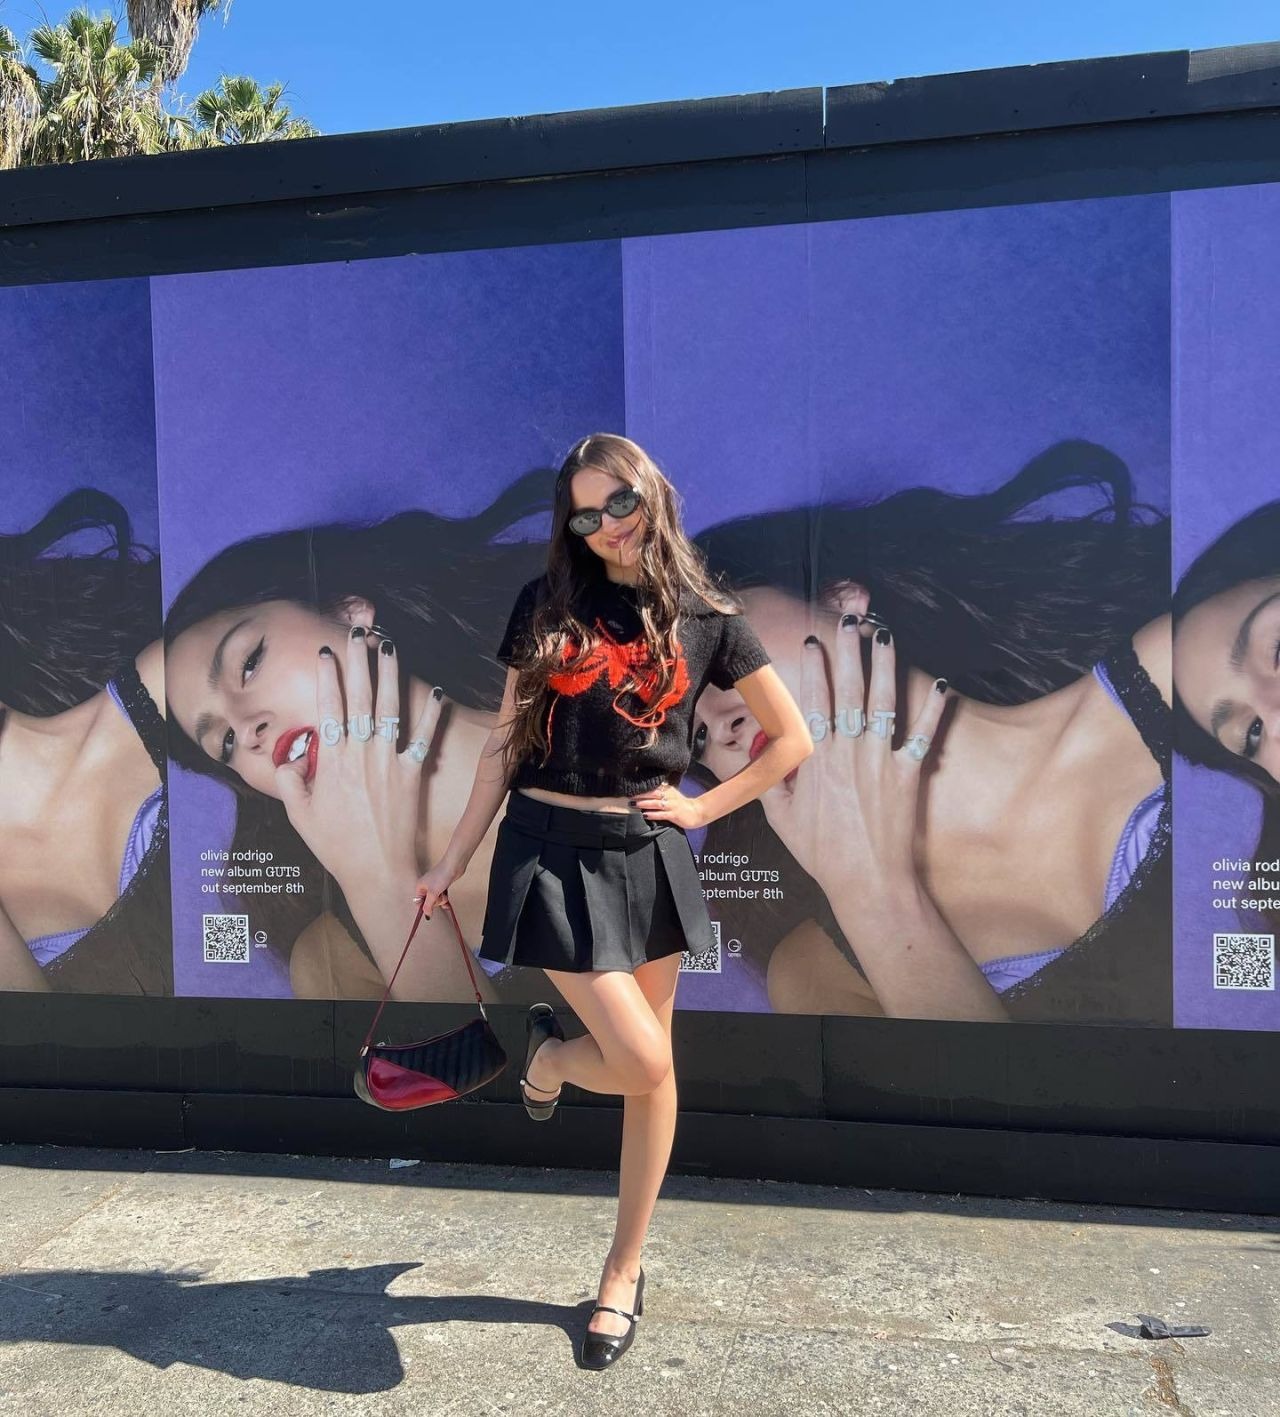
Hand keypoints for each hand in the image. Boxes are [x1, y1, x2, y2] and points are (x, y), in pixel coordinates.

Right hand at [275, 627, 443, 897]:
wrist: (377, 870)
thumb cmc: (336, 846)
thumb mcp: (299, 815)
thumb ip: (288, 782)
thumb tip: (285, 759)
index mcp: (332, 760)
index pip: (329, 707)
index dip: (329, 676)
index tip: (328, 650)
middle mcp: (361, 753)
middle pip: (360, 697)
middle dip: (359, 661)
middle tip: (359, 632)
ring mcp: (389, 761)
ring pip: (390, 707)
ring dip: (390, 674)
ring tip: (389, 645)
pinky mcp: (413, 774)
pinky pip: (423, 738)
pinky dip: (430, 714)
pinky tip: (435, 691)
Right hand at [415, 859, 461, 917]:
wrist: (453, 866)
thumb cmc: (441, 876)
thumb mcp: (433, 893)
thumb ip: (428, 905)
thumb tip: (426, 914)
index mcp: (420, 887)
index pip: (419, 902)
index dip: (424, 908)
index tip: (430, 914)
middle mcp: (426, 887)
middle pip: (429, 902)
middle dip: (435, 902)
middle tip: (439, 897)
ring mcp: (435, 886)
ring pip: (436, 900)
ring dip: (441, 900)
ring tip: (444, 894)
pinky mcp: (442, 886)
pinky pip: (442, 897)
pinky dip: (444, 899)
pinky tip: (448, 904)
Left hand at [630, 781, 705, 829]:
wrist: (697, 812)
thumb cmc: (682, 804)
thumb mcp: (672, 794)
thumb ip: (662, 791)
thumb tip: (647, 789)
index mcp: (669, 790)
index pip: (654, 785)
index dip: (643, 786)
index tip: (632, 785)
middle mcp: (669, 796)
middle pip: (653, 793)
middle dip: (640, 794)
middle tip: (629, 794)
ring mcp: (672, 806)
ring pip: (656, 803)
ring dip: (644, 804)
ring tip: (633, 804)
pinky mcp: (674, 815)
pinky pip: (661, 814)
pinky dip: (653, 814)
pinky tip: (645, 815)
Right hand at [760, 615, 949, 894]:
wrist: (868, 881)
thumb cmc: (822, 852)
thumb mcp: (781, 817)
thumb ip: (770, 778)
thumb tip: (760, 749)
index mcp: (816, 759)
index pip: (814, 701)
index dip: (816, 667)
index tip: (816, 641)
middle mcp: (849, 752)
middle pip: (849, 690)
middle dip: (850, 651)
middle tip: (852, 620)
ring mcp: (881, 760)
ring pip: (884, 701)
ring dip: (885, 665)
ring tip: (885, 635)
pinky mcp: (909, 774)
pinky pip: (923, 734)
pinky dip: (933, 709)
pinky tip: (940, 684)